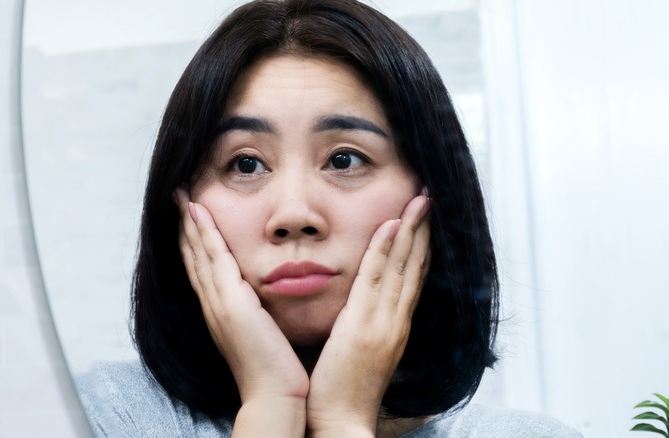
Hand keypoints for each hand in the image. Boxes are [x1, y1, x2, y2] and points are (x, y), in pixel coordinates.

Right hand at [175, 189, 307, 435]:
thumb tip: (268, 303)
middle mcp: (213, 304)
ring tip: (183, 197)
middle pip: (193, 257)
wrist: (275, 394)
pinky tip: (198, 211)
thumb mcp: (266, 333)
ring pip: (199, 252)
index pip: (204, 269)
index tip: (191, 218)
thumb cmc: (278, 369)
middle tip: (179, 199)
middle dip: (186, 227)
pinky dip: (203, 232)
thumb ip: (263, 315)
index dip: (194, 243)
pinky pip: (213, 256)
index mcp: (222, 312)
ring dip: (190, 222)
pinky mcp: (229, 301)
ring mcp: (218, 302)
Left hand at [306, 191, 431, 436]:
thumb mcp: (360, 353)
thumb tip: (357, 309)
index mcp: (394, 327)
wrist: (340, 422)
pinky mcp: (364, 326)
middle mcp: (396, 321)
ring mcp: (383, 323)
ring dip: (411, 230)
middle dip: (423, 231)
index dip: (420, 248)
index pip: (412, 279)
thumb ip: (364, 328)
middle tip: (428, 198)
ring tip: (419, 200)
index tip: (424, 221)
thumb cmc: (343, 391)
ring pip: (401, 267)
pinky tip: (389, 225)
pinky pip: (376, 279)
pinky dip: (384, 250)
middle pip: (415, 267)